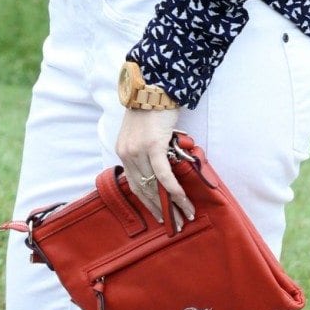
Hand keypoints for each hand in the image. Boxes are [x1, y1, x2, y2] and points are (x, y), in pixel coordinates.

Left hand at [116, 107, 195, 230]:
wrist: (155, 86)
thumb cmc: (153, 108)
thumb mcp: (144, 133)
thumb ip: (148, 152)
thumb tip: (163, 171)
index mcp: (123, 152)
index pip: (134, 184)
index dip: (148, 203)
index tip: (160, 216)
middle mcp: (127, 154)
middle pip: (144, 189)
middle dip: (161, 209)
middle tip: (175, 223)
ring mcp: (139, 150)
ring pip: (154, 185)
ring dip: (172, 202)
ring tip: (185, 214)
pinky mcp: (153, 146)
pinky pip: (163, 174)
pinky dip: (173, 188)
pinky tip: (182, 199)